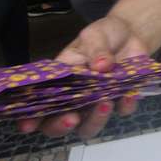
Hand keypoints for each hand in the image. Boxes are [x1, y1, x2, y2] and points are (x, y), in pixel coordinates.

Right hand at [17, 15, 147, 139]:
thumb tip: (100, 66)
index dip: (31, 118)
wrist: (132, 34)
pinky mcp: (121, 100)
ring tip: (105, 103)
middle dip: (61, 125)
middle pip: (59, 124)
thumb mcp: (95, 34)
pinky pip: (122, 111)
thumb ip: (96, 49)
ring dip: (95, 120)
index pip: (39, 104)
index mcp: (60, 81)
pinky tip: (130, 94)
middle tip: (71, 118)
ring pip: (89, 126)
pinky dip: (125, 105)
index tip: (28, 125)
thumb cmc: (104, 34)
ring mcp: (97, 102)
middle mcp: (74, 98)